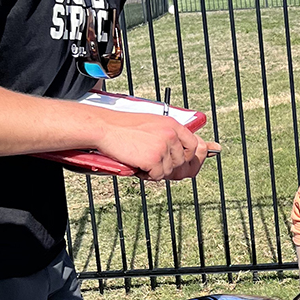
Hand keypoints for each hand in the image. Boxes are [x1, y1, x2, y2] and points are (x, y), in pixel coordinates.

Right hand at [96, 114, 219, 180]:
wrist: (105, 128)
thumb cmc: (125, 127)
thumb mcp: (153, 124)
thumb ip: (170, 135)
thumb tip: (187, 150)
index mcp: (173, 125)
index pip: (194, 145)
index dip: (187, 156)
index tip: (179, 160)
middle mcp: (171, 135)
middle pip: (182, 162)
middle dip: (168, 166)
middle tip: (151, 161)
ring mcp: (163, 147)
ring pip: (169, 171)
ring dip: (155, 170)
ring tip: (140, 159)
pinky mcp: (153, 159)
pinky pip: (157, 176)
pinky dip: (146, 175)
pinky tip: (137, 164)